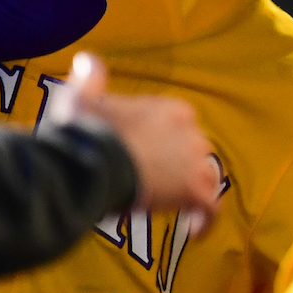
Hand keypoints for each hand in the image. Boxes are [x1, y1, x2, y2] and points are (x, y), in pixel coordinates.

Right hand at [46, 53, 221, 226]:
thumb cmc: (86, 132)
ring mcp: (195, 162)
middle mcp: (191, 132)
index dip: (164, 143)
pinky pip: (211, 209)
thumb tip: (87, 60)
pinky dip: (205, 221)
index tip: (145, 157)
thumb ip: (89, 79)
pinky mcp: (194, 192)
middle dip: (179, 168)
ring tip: (173, 207)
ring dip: (192, 192)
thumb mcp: (82, 97)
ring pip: (206, 178)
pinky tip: (192, 233)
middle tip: (154, 184)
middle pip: (195, 152)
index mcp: (170, 109)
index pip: (179, 126)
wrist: (93, 162)